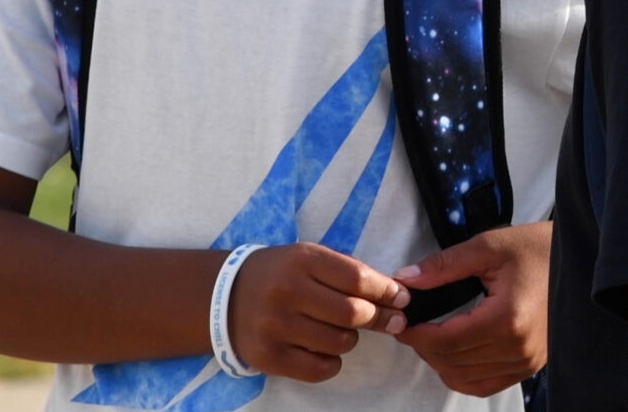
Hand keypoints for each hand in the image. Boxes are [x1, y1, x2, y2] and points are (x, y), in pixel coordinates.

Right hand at [228, 242, 410, 382]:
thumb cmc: (280, 275)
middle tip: (391, 320)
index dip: (387, 291)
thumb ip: (350, 273)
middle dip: (380, 317)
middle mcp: (287, 292)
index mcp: (302, 260)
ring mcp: (275, 327)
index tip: (402, 298)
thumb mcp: (310, 258)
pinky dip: (333, 362)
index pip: (358, 279)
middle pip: (353, 313)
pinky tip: (324, 349)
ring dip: (351, 339)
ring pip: (341, 342)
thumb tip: (396, 295)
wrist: (225, 297)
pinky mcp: (269, 357)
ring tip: (341, 329)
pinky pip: (321, 369)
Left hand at [391, 221, 550, 395]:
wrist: (581, 260)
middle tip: (411, 326)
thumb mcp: (489, 246)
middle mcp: (518, 348)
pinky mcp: (531, 365)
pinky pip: (486, 385)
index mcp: (507, 319)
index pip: (445, 341)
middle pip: (452, 362)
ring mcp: (527, 361)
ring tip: (430, 337)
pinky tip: (452, 358)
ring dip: (440, 362)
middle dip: (423, 346)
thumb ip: (444, 265)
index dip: (416, 335)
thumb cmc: (539, 249)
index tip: (402, 321)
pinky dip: (462, 377)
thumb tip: (405, 280)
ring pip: (465, 378)